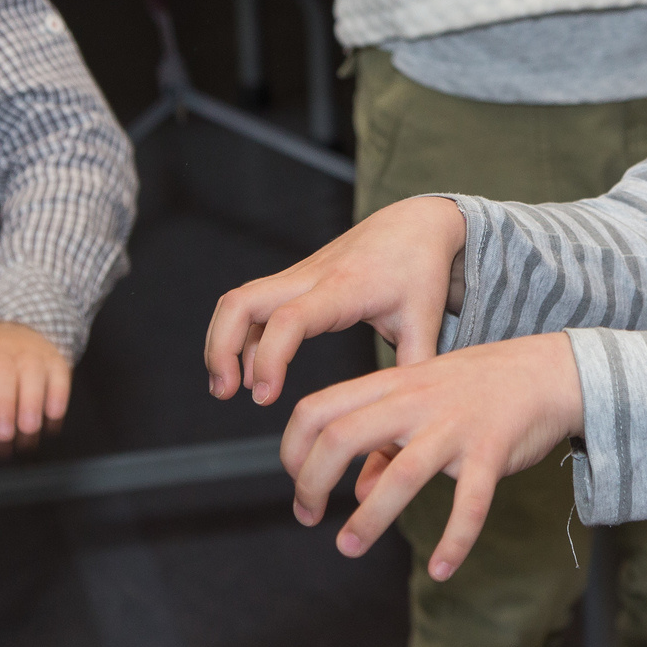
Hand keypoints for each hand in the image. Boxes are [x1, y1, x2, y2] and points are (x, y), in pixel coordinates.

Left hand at [0, 321, 71, 463]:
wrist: (6, 336)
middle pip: (0, 372)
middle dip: (3, 406)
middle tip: (3, 436)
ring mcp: (29, 354)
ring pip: (32, 372)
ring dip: (31, 403)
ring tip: (28, 430)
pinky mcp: (54, 361)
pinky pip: (59, 374)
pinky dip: (58, 396)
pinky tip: (51, 417)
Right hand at [206, 196, 468, 406]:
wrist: (415, 223)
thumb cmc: (421, 272)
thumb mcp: (425, 321)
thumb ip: (414, 370)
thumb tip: (407, 422)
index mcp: (344, 289)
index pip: (290, 319)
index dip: (270, 358)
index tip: (264, 397)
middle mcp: (312, 277)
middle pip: (242, 301)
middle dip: (221, 347)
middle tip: (225, 392)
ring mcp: (298, 275)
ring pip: (239, 299)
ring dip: (222, 341)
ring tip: (227, 388)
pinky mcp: (294, 279)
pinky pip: (253, 304)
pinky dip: (242, 337)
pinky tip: (252, 374)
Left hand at [282, 333, 583, 580]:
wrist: (548, 370)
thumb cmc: (479, 386)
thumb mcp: (423, 397)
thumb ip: (387, 438)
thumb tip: (360, 489)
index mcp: (394, 383)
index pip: (319, 407)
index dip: (294, 448)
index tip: (296, 480)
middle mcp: (417, 401)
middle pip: (342, 436)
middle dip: (312, 482)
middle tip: (308, 516)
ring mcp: (455, 426)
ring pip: (400, 475)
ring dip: (368, 518)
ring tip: (348, 546)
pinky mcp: (491, 452)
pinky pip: (469, 504)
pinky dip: (453, 540)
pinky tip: (441, 568)